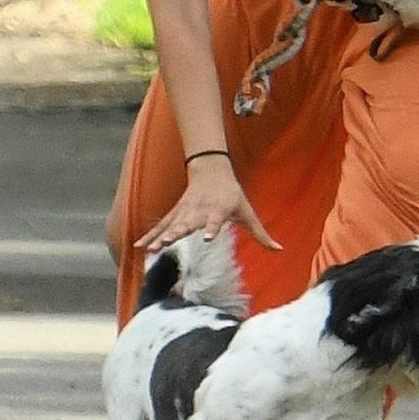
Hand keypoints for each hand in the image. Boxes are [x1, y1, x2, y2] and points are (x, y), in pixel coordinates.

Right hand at [133, 154, 281, 252]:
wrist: (211, 170)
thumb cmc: (232, 195)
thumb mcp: (248, 212)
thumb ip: (261, 234)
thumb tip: (279, 249)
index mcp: (218, 210)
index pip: (214, 221)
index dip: (211, 229)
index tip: (206, 238)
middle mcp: (199, 211)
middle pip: (187, 223)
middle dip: (177, 233)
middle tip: (168, 242)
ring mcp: (184, 212)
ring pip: (170, 225)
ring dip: (160, 236)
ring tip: (151, 249)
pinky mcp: (174, 213)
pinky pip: (160, 226)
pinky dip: (149, 235)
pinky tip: (139, 247)